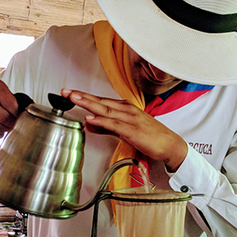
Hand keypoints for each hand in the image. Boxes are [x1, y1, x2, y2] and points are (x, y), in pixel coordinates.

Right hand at [0, 79, 19, 137]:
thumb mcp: (7, 96)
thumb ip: (17, 102)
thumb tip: (27, 114)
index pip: (9, 103)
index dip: (17, 114)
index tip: (19, 117)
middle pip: (1, 115)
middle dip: (10, 123)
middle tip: (13, 125)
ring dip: (3, 130)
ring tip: (6, 128)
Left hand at [61, 89, 187, 172]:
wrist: (170, 145)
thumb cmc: (150, 136)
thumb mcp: (124, 130)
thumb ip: (106, 127)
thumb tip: (88, 123)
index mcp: (124, 108)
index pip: (100, 100)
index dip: (84, 96)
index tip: (69, 93)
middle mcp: (126, 110)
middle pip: (100, 101)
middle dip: (82, 96)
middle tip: (66, 92)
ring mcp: (130, 119)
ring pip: (105, 110)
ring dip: (89, 104)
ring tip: (74, 99)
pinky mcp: (133, 131)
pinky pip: (114, 125)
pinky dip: (101, 121)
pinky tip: (91, 118)